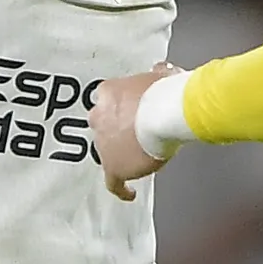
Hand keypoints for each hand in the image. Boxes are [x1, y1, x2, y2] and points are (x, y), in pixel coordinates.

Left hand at [92, 66, 175, 202]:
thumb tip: (162, 70)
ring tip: (141, 159)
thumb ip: (156, 75)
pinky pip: (113, 182)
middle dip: (117, 130)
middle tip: (138, 135)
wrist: (162, 112)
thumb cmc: (163, 93)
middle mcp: (99, 116)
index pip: (108, 101)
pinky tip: (130, 193)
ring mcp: (102, 143)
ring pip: (107, 151)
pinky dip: (121, 188)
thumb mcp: (160, 76)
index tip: (133, 113)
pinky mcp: (112, 166)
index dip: (121, 109)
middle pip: (103, 125)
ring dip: (121, 154)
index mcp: (108, 93)